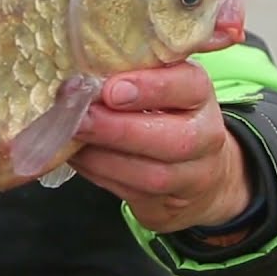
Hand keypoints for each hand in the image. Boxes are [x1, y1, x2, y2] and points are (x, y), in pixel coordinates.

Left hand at [70, 61, 252, 233]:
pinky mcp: (169, 205)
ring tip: (71, 138)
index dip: (151, 88)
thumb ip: (130, 70)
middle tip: (79, 117)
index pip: (188, 85)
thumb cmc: (164, 112)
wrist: (198, 171)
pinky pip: (133, 193)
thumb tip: (79, 71)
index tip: (111, 89)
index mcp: (199, 94)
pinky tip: (78, 157)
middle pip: (174, 139)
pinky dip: (100, 174)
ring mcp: (192, 175)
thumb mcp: (158, 82)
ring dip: (104, 158)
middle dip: (120, 130)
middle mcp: (205, 135)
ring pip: (152, 174)